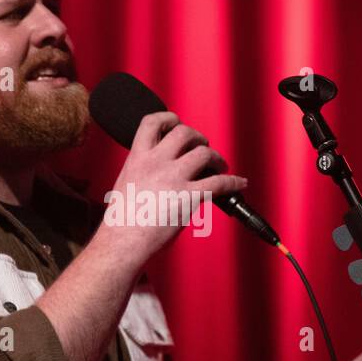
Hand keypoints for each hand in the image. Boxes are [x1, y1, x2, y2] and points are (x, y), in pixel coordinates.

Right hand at [93, 111, 247, 266]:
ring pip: (204, 152)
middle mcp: (156, 162)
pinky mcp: (189, 197)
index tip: (176, 122)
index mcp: (137, 158)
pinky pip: (220, 182)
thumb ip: (145, 171)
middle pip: (184, 132)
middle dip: (198, 138)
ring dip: (216, 157)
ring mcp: (173, 178)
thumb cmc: (122, 222)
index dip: (168, 118)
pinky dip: (234, 181)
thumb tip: (165, 173)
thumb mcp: (127, 184)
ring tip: (220, 166)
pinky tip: (239, 183)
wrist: (122, 242)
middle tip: (203, 147)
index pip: (152, 122)